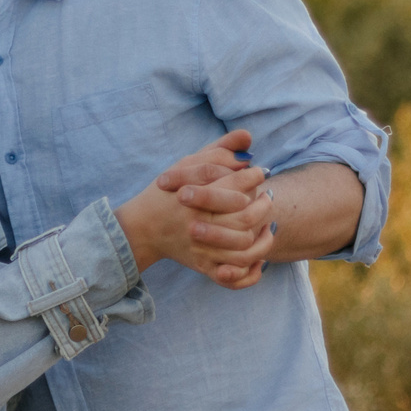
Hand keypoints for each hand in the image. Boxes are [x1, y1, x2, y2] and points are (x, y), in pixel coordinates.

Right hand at [114, 130, 274, 279]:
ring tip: (267, 223)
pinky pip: (233, 274)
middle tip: (268, 196)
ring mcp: (201, 247)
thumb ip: (219, 150)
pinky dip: (251, 267)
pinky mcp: (202, 266)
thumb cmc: (168, 192)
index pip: (236, 183)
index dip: (254, 176)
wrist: (141, 228)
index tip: (260, 172)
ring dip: (262, 236)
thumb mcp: (188, 165)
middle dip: (263, 205)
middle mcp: (198, 222)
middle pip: (244, 216)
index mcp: (195, 195)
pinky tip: (259, 254)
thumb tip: (248, 137)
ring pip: (244, 246)